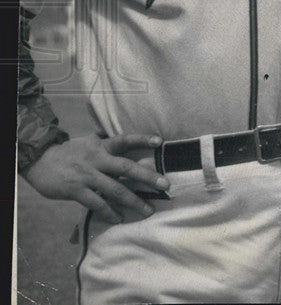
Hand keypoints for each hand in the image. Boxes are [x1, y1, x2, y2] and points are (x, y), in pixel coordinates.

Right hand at [22, 134, 169, 223]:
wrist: (38, 161)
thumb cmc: (68, 153)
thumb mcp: (88, 142)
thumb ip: (105, 142)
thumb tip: (121, 138)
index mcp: (101, 146)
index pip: (125, 140)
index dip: (142, 139)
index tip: (160, 141)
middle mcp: (97, 159)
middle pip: (126, 167)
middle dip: (147, 176)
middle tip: (165, 185)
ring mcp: (87, 175)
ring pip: (114, 189)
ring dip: (133, 201)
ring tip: (148, 210)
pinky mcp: (75, 190)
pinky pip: (96, 203)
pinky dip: (109, 212)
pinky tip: (119, 218)